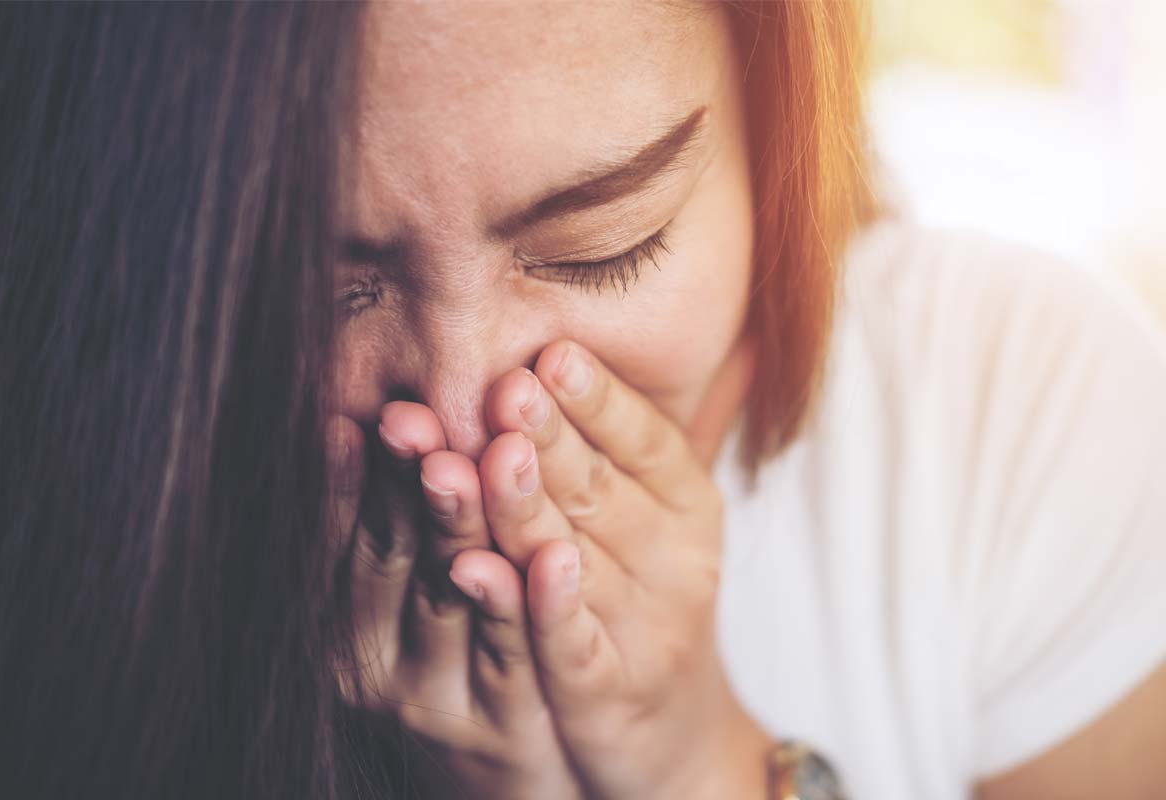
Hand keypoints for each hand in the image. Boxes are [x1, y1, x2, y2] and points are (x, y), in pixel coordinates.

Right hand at [324, 405, 582, 799]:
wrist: (515, 780)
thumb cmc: (453, 653)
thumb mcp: (402, 595)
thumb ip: (390, 513)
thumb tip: (369, 408)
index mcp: (347, 617)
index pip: (347, 533)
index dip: (351, 474)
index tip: (354, 411)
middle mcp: (382, 660)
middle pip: (396, 559)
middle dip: (405, 484)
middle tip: (410, 418)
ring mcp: (446, 698)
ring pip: (459, 600)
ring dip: (468, 528)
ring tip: (490, 461)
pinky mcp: (512, 729)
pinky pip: (527, 657)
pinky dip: (541, 605)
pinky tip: (556, 555)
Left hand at [458, 339, 771, 798]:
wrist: (668, 729)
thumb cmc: (636, 591)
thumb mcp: (649, 509)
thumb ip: (613, 435)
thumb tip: (556, 341)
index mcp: (687, 501)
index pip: (644, 438)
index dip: (599, 398)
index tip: (553, 352)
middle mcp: (676, 559)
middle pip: (598, 488)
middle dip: (548, 436)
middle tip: (504, 389)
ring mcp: (647, 627)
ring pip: (573, 557)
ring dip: (525, 509)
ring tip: (486, 460)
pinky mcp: (609, 691)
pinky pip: (568, 643)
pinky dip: (534, 607)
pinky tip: (485, 569)